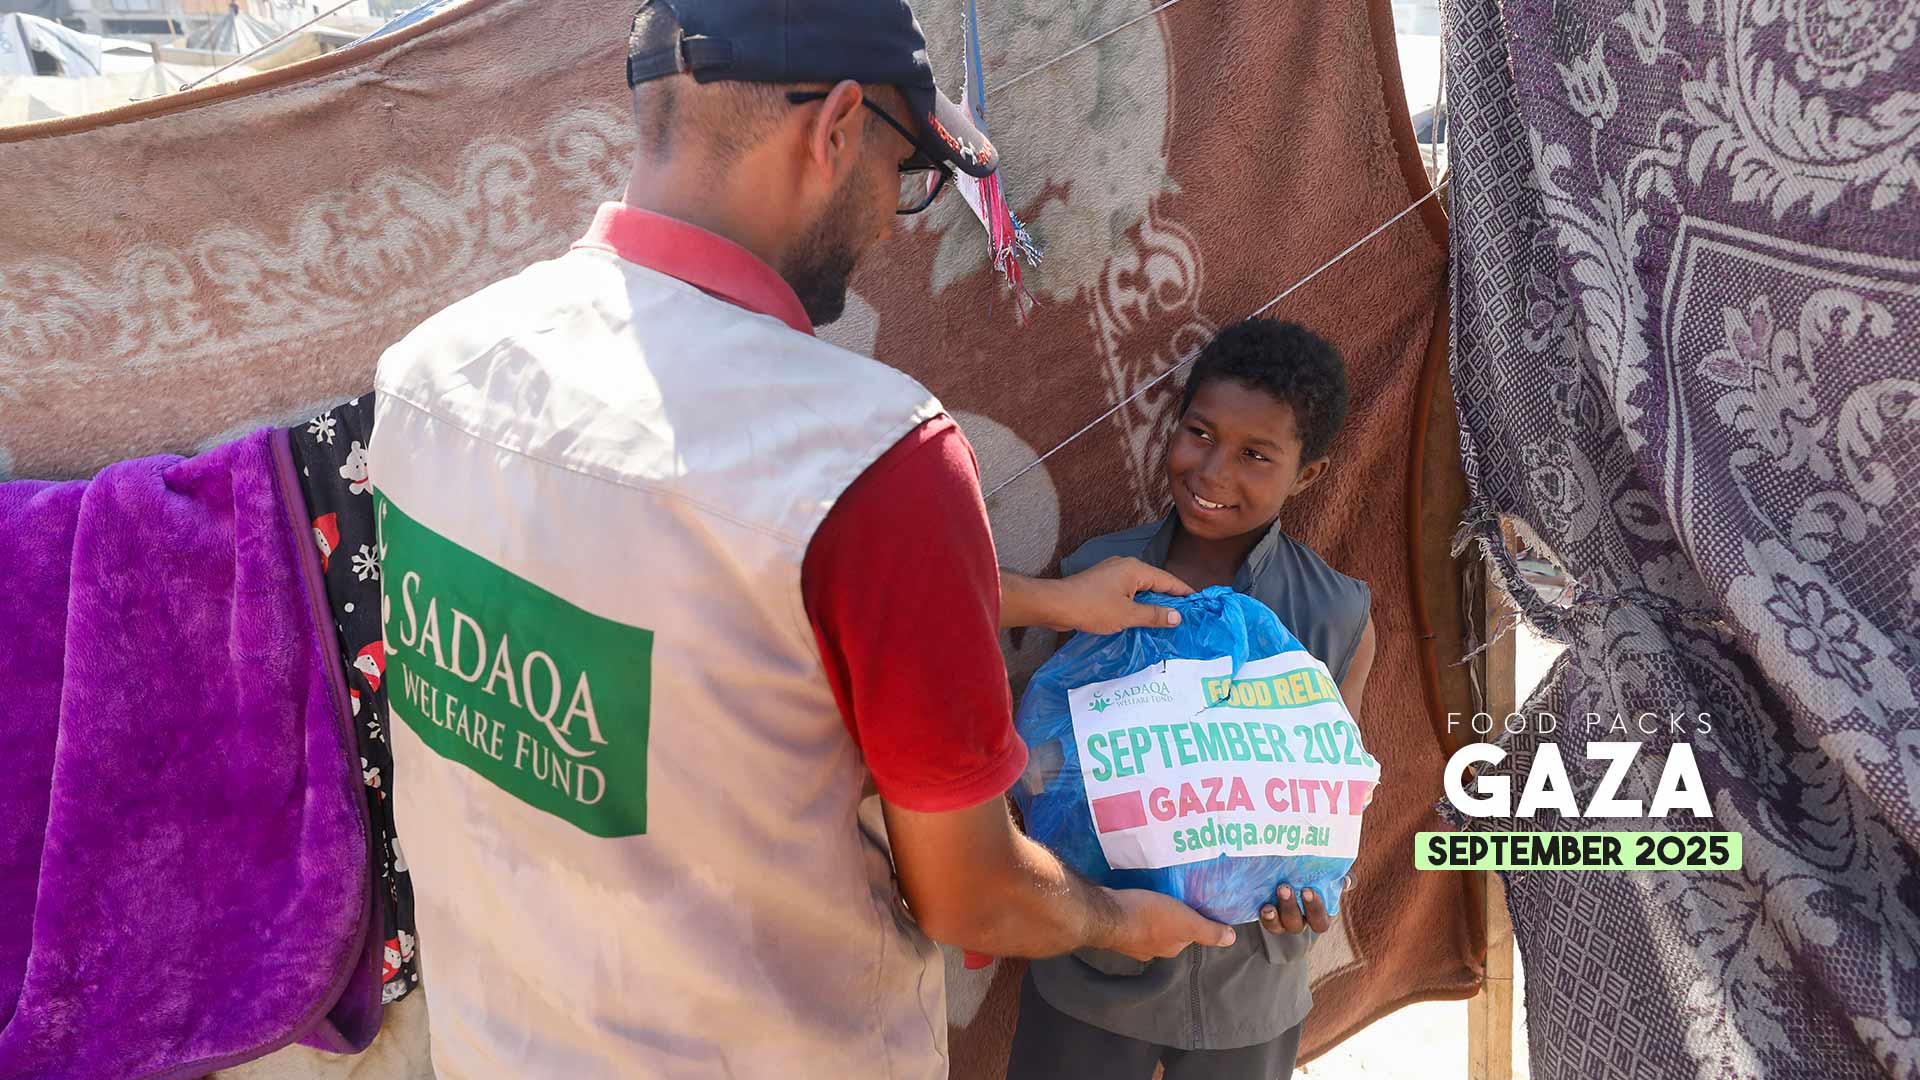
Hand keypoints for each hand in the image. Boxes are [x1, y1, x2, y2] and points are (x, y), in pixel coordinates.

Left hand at [1045, 557, 1195, 633]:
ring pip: (1140, 588)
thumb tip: (1177, 616)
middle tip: (1187, 614)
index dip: (1184, 592)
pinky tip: (1141, 617)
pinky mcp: (1102, 584)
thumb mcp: (1127, 615)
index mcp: (1135, 569)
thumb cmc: (1092, 608)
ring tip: (1167, 618)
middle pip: (1155, 582)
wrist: (1056, 605)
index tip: (1199, 602)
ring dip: (1152, 602)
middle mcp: (1125, 566)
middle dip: (1170, 598)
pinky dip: (1137, 603)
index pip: (1167, 580)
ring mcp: (1112, 574)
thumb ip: (1154, 615)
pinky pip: (1127, 592)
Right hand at [1102, 888, 1237, 961]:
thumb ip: (1209, 931)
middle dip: (1168, 919)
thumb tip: (1231, 938)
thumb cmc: (1148, 918)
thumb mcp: (1187, 922)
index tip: (1188, 906)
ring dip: (1149, 915)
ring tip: (1151, 896)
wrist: (1107, 914)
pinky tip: (1132, 899)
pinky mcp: (1115, 927)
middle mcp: (1150, 949)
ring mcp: (1130, 940)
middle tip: (1170, 899)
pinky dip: (1133, 912)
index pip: (1186, 936)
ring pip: (1146, 926)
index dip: (1190, 921)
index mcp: (1170, 948)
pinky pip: (1129, 919)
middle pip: (1166, 932)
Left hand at [1258, 882, 1341, 935]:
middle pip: (1295, 924)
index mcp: (1318, 916)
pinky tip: (1260, 904)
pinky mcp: (1267, 916)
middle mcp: (1300, 922)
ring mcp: (1281, 921)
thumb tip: (1347, 882)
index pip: (1320, 921)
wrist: (1287, 875)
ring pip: (1277, 926)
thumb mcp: (1328, 879)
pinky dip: (1262, 915)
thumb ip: (1338, 880)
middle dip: (1290, 908)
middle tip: (1285, 888)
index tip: (1308, 890)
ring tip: (1268, 904)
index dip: (1314, 908)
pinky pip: (1264, 921)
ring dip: (1273, 916)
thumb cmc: (1314, 879)